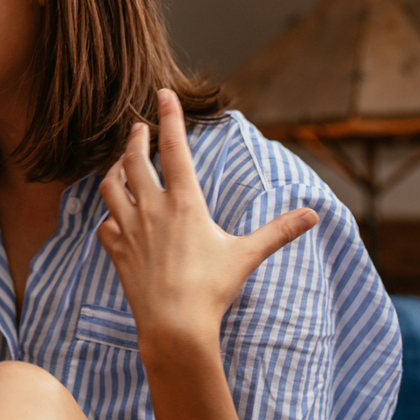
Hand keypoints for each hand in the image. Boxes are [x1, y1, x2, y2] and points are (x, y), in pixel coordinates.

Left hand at [97, 90, 318, 345]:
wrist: (174, 327)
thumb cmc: (211, 290)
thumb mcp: (247, 255)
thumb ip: (279, 231)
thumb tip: (314, 214)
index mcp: (185, 202)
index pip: (175, 148)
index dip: (170, 117)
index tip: (163, 93)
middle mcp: (152, 209)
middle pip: (134, 160)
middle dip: (136, 138)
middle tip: (138, 127)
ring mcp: (129, 230)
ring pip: (111, 187)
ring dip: (114, 170)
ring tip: (120, 163)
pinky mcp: (116, 251)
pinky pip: (105, 225)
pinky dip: (109, 216)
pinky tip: (115, 217)